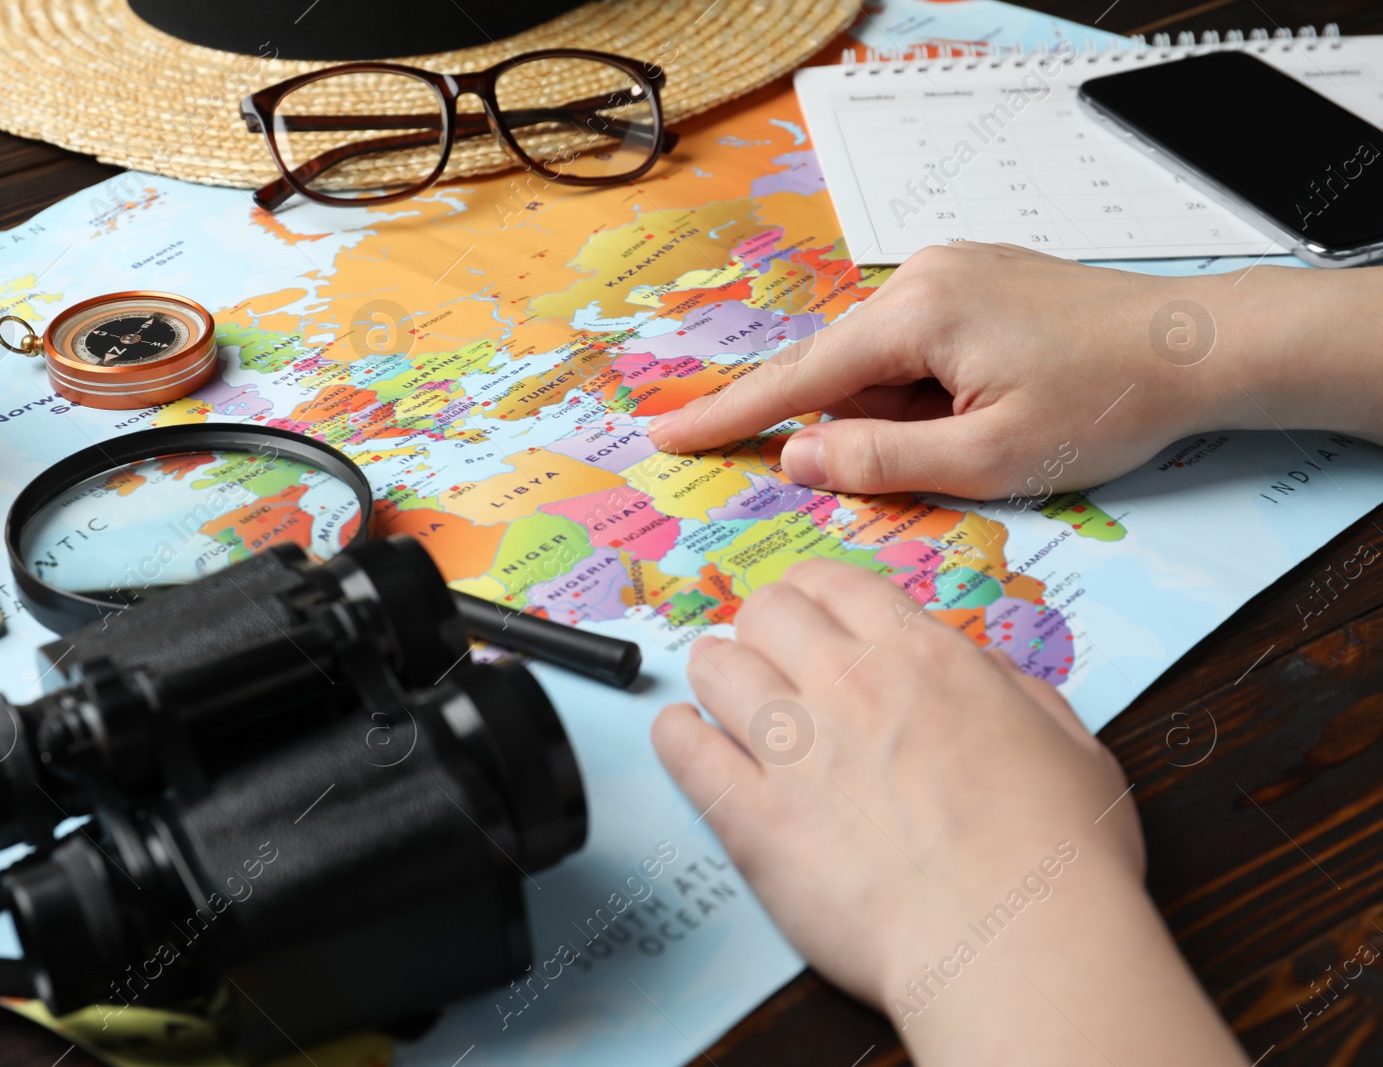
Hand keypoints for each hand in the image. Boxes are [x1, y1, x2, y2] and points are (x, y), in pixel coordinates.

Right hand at [646, 241, 1382, 497]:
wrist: (1200, 347)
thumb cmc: (1102, 404)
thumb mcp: (986, 458)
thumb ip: (878, 459)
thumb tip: (796, 455)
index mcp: (915, 314)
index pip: (796, 378)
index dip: (727, 416)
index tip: (664, 434)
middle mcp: (920, 277)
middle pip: (846, 373)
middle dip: (871, 426)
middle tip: (954, 450)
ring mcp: (950, 271)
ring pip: (884, 364)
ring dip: (913, 412)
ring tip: (995, 425)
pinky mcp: (975, 280)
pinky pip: (918, 347)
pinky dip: (932, 390)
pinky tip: (994, 402)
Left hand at [652, 559, 1247, 1064]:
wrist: (1016, 943)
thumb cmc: (1059, 858)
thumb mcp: (1068, 742)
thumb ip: (1014, 692)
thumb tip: (981, 673)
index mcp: (923, 657)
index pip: (835, 585)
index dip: (813, 595)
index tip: (808, 615)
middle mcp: (849, 686)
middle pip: (766, 613)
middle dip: (762, 628)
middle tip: (767, 656)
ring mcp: (794, 749)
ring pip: (716, 667)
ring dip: (717, 674)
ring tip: (723, 695)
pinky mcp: (753, 819)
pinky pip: (685, 750)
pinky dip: (676, 735)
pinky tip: (684, 736)